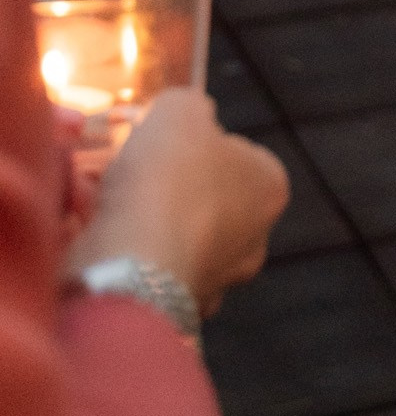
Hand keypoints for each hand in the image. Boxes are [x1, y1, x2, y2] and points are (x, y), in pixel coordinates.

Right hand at [64, 91, 289, 317]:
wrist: (133, 262)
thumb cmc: (168, 178)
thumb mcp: (178, 109)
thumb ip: (187, 106)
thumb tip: (185, 114)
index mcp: (270, 187)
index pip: (240, 155)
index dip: (200, 145)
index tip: (169, 146)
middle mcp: (255, 240)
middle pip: (210, 200)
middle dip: (174, 188)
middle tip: (137, 174)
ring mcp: (218, 281)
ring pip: (180, 239)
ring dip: (150, 225)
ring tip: (112, 205)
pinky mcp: (178, 309)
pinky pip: (152, 272)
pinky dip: (131, 258)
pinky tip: (106, 239)